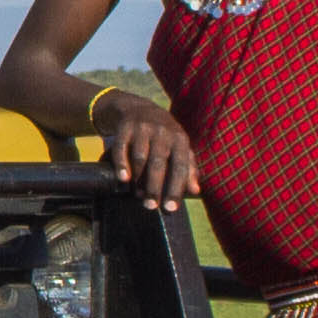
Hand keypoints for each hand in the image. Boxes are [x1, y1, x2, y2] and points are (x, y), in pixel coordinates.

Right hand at [95, 94, 198, 211]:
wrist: (139, 108)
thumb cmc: (164, 136)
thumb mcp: (179, 147)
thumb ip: (188, 168)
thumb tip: (195, 191)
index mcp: (180, 139)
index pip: (180, 166)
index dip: (176, 188)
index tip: (170, 208)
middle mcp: (163, 132)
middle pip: (158, 163)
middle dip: (155, 187)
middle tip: (151, 207)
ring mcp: (143, 128)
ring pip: (140, 157)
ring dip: (138, 178)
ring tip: (138, 195)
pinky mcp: (125, 127)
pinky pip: (122, 148)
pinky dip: (121, 164)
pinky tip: (123, 179)